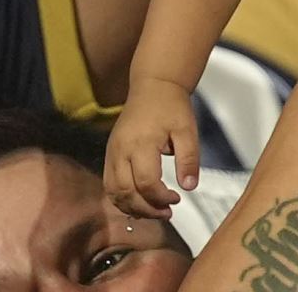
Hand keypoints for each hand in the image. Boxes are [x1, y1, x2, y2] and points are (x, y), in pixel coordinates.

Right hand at [104, 74, 200, 219]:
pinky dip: (122, 199)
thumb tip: (189, 187)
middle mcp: (121, 150)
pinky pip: (109, 184)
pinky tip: (140, 201)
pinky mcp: (110, 153)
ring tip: (154, 211)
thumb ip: (189, 159)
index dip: (161, 198)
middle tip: (167, 212)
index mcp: (141, 143)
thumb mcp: (187, 130)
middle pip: (126, 192)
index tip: (177, 199)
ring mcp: (112, 152)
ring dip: (132, 207)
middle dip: (146, 209)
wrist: (153, 85)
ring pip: (113, 192)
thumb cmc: (172, 107)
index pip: (146, 183)